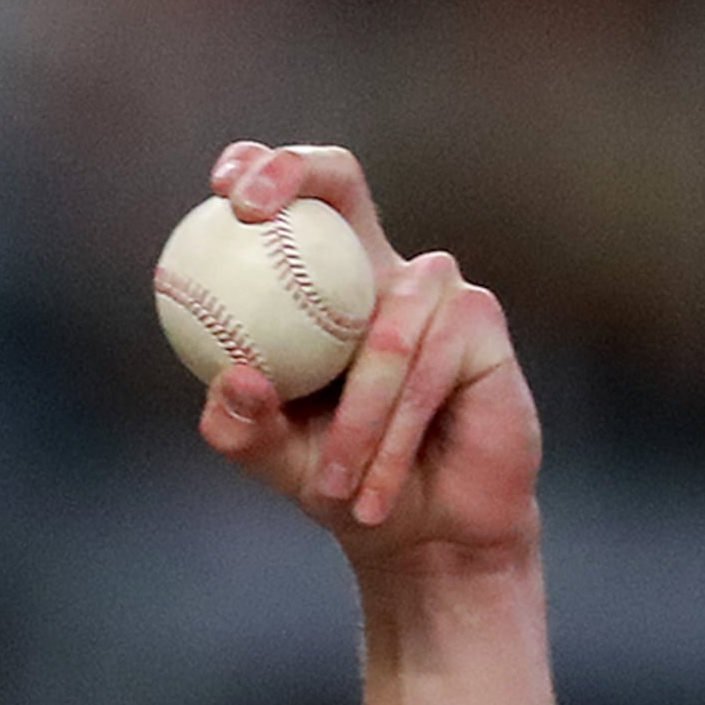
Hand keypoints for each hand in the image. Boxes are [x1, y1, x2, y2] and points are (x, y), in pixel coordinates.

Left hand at [193, 142, 539, 575]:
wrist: (426, 531)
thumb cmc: (343, 485)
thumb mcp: (278, 461)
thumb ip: (242, 427)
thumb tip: (229, 380)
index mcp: (324, 288)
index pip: (297, 207)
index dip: (264, 172)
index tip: (222, 185)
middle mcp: (381, 271)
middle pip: (344, 181)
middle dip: (294, 173)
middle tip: (248, 211)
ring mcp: (438, 288)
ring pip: (380, 332)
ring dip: (352, 424)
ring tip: (331, 487)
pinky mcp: (481, 320)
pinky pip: (423, 370)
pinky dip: (391, 438)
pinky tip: (372, 491)